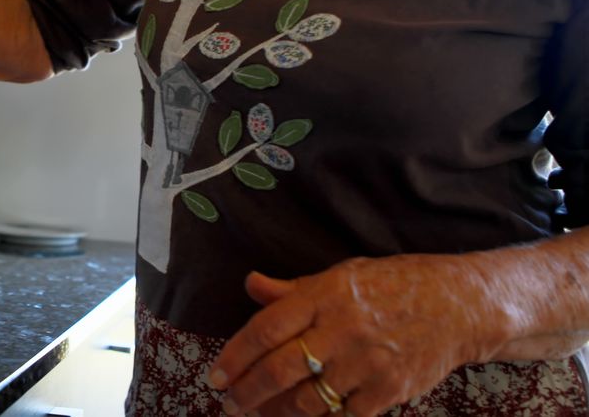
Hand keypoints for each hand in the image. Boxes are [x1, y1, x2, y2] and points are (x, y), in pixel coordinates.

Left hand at [207, 255, 513, 416]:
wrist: (460, 304)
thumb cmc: (395, 284)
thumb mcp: (342, 274)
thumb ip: (293, 289)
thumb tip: (251, 285)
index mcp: (325, 295)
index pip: (266, 328)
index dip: (236, 355)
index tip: (217, 375)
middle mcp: (343, 328)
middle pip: (280, 369)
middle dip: (247, 392)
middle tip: (229, 403)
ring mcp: (367, 362)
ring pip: (308, 399)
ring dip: (277, 411)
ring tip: (261, 413)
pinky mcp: (390, 390)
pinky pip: (343, 414)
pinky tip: (304, 416)